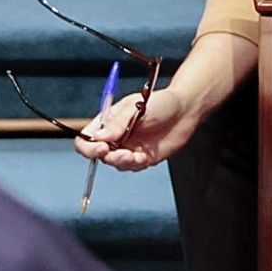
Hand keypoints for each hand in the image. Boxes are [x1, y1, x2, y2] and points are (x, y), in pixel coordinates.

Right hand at [72, 87, 199, 171]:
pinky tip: (143, 157)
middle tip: (122, 153)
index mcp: (107, 121)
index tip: (100, 147)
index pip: (86, 137)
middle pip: (97, 154)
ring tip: (135, 155)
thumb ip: (118, 124)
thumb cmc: (160, 103)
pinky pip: (131, 167)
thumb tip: (98, 137)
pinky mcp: (142, 158)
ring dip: (121, 161)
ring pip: (114, 163)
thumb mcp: (136, 108)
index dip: (88, 146)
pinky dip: (134, 165)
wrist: (185, 111)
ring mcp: (128, 148)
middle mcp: (114, 136)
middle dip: (107, 156)